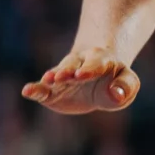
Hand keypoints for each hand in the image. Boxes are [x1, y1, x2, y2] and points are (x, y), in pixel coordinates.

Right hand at [21, 48, 139, 113]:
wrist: (95, 76)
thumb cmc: (114, 79)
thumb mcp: (127, 82)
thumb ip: (126, 87)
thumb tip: (116, 94)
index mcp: (100, 61)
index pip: (95, 64)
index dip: (89, 69)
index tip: (81, 74)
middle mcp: (79, 64)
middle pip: (72, 65)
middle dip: (67, 70)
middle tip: (61, 76)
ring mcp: (64, 76)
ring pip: (56, 74)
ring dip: (52, 77)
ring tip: (47, 80)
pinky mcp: (52, 90)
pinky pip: (42, 89)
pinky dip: (34, 90)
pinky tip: (26, 91)